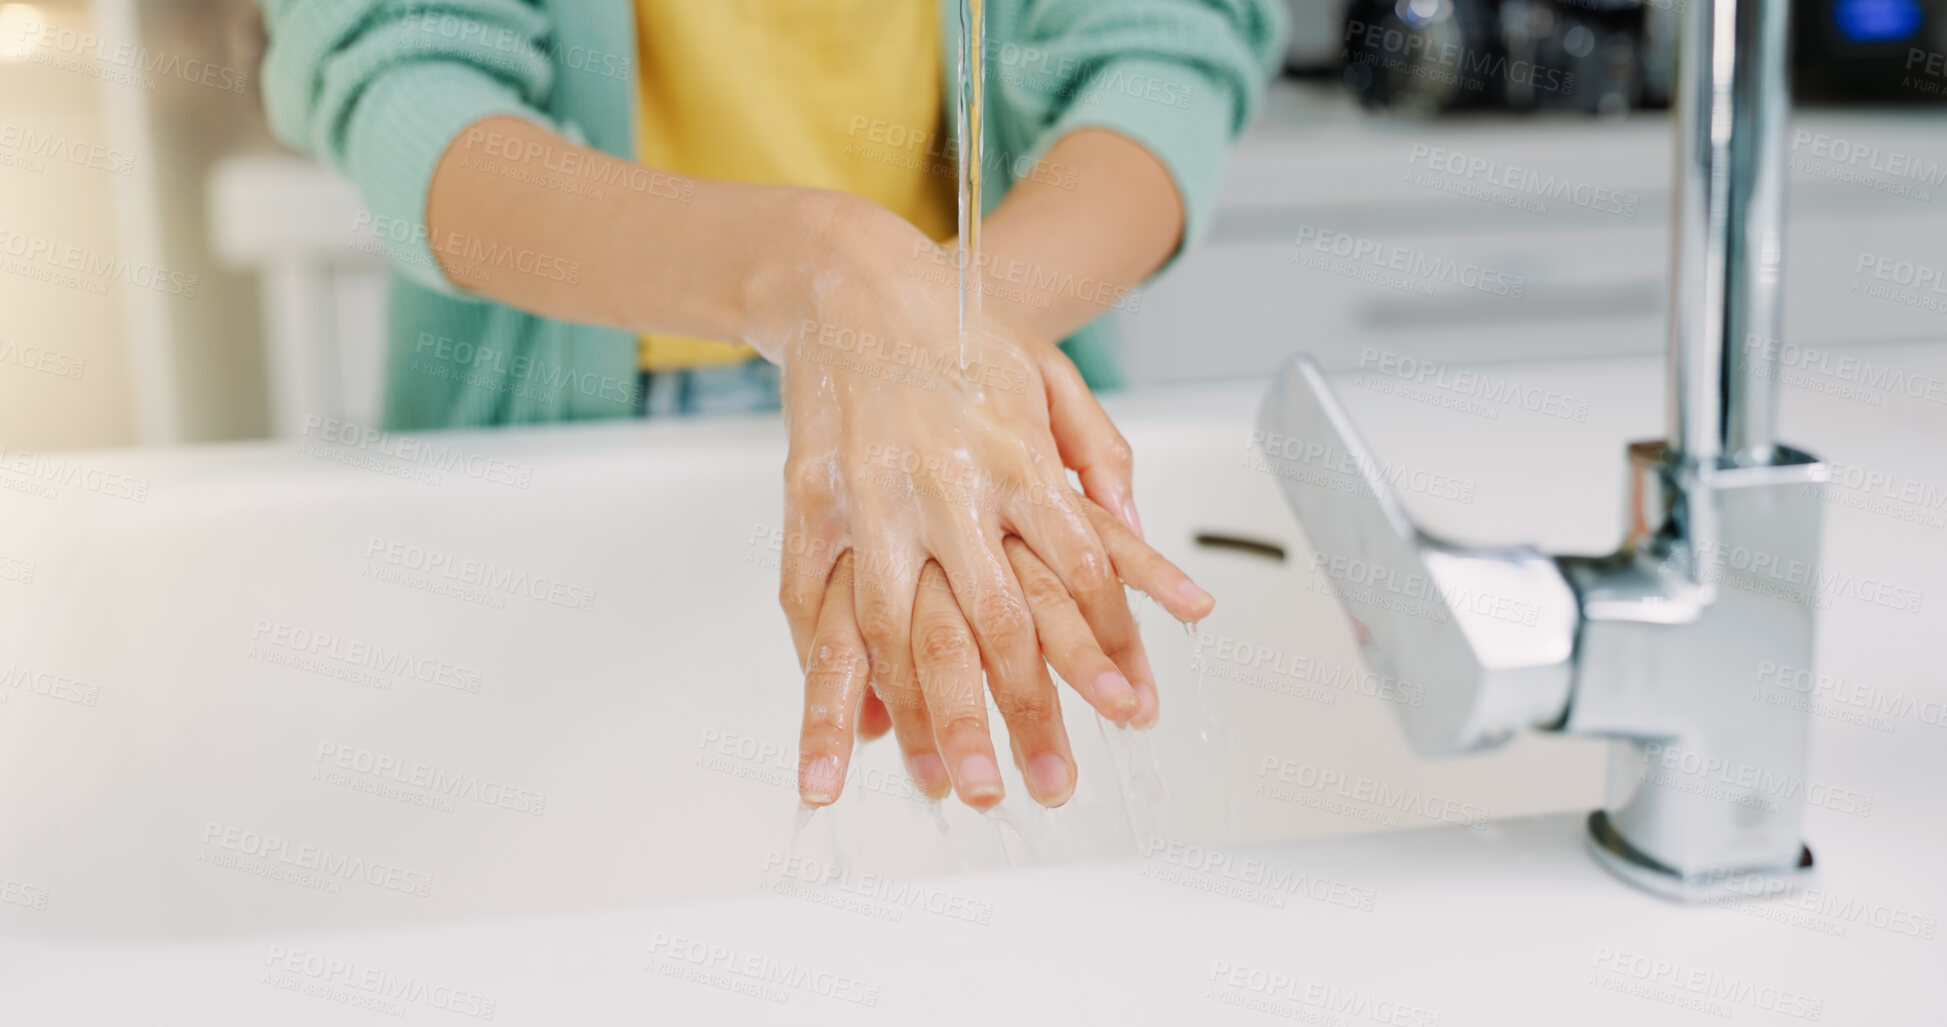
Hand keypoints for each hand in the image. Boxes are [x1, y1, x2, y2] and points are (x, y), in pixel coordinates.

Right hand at [749, 198, 1208, 807]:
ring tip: (941, 786)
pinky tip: (851, 733)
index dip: (1112, 647)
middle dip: (1023, 716)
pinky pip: (815, 606)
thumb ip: (1100, 458)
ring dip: (921, 719)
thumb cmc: (957, 325)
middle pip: (996, 624)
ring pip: (897, 634)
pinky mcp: (809, 507)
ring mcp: (872, 503)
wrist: (849, 275)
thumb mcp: (1054, 375)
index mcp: (1018, 456)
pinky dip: (831, 674)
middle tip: (1044, 787)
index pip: (1082, 571)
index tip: (1132, 710)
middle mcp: (947, 487)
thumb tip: (1137, 532)